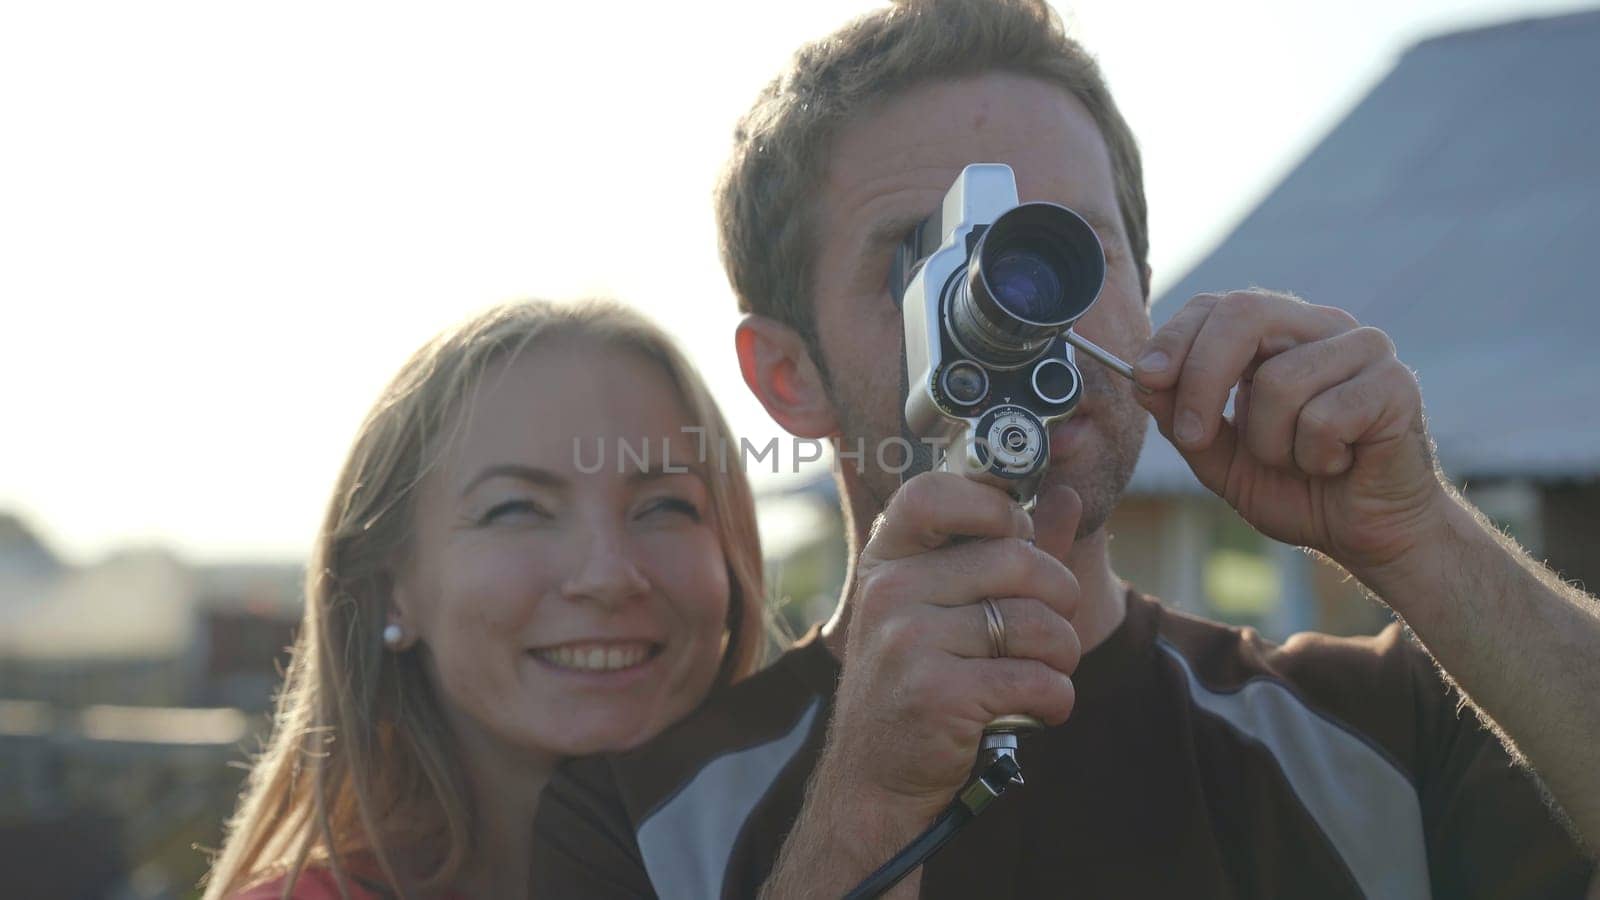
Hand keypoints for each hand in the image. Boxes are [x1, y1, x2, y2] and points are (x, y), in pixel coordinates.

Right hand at [819, 472, 1083, 824]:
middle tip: (1051, 630)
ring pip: (1038, 623)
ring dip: (1064, 655)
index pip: (935, 493)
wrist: (874, 777)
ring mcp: (907, 642)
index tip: (1018, 539)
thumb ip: (1008, 551)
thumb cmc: (920, 683)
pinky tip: (1039, 710)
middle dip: (1060, 598)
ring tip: (1046, 673)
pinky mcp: (937, 694)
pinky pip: (1039, 679)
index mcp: (887, 560)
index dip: (996, 508)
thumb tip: (1067, 496)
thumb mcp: (945, 608)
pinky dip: (1057, 699)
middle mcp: (889, 592)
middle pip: (1018, 559)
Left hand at [1133, 289, 1448, 575]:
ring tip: (1300, 461)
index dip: (1174, 338)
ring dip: (1271, 444)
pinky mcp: (1396, 384)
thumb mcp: (1220, 459)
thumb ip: (1182, 420)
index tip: (1145, 378)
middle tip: (1192, 437)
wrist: (1364, 534)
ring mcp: (1365, 349)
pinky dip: (1315, 457)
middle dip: (1201, 378)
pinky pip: (1324, 417)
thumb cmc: (1297, 490)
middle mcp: (1321, 327)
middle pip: (1244, 314)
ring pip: (1279, 380)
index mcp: (1278, 334)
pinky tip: (1338, 464)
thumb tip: (1144, 379)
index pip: (1216, 306)